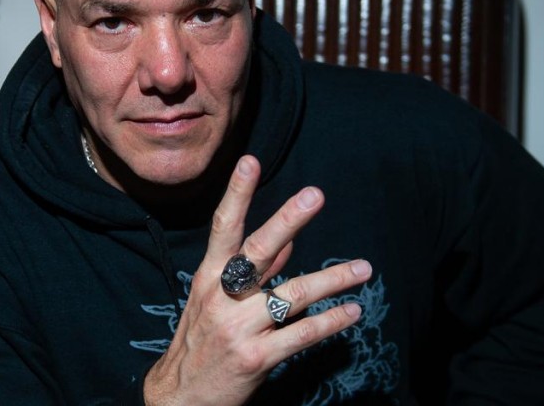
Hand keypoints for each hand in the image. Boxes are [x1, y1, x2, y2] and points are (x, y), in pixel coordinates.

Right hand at [143, 155, 372, 405]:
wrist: (180, 398)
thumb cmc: (201, 342)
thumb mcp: (214, 300)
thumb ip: (254, 271)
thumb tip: (288, 243)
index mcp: (208, 277)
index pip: (223, 228)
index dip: (237, 194)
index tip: (250, 162)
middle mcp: (221, 297)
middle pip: (258, 251)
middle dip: (287, 220)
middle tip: (315, 195)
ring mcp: (238, 328)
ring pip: (291, 295)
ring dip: (332, 280)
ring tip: (363, 269)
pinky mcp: (256, 358)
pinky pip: (301, 335)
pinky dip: (330, 323)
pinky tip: (352, 312)